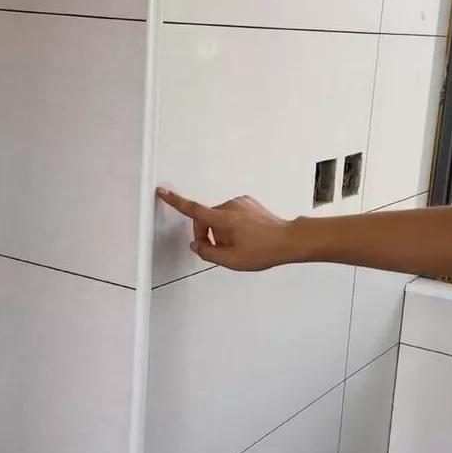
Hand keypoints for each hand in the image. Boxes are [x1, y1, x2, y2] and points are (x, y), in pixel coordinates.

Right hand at [157, 189, 297, 270]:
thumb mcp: (232, 260)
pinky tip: (245, 237)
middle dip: (207, 234)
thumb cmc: (263, 250)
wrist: (289, 240)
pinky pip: (231, 214)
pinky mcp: (248, 203)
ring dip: (220, 231)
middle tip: (219, 251)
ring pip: (219, 217)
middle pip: (206, 219)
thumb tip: (196, 245)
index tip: (162, 191)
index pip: (194, 210)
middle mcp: (231, 206)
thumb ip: (208, 253)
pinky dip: (231, 225)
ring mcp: (241, 203)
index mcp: (224, 219)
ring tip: (237, 246)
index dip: (175, 202)